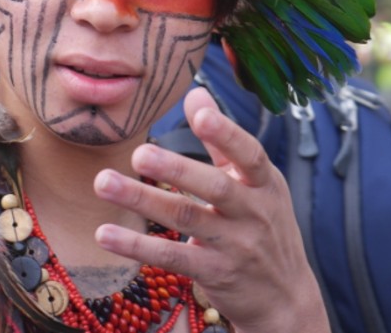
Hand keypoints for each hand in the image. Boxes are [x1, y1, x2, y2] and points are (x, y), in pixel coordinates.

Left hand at [93, 87, 329, 332]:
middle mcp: (253, 212)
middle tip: (139, 154)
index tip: (201, 116)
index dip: (226, 134)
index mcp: (263, 183)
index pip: (249, 154)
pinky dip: (137, 246)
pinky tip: (106, 234)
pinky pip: (172, 256)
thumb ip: (223, 141)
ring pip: (186, 219)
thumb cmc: (265, 226)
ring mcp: (235, 245)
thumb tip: (195, 92)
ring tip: (104, 183)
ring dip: (142, 200)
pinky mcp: (214, 273)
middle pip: (215, 187)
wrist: (286, 297)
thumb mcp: (256, 183)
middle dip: (177, 169)